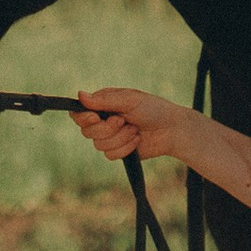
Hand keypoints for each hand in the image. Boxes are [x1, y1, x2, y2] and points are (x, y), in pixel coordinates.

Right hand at [72, 84, 192, 164]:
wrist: (171, 130)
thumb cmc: (153, 109)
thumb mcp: (129, 100)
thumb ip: (104, 100)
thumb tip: (80, 95)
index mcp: (103, 104)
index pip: (79, 113)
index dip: (83, 118)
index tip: (96, 117)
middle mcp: (103, 121)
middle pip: (87, 131)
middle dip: (107, 129)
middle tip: (123, 121)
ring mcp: (110, 137)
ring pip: (99, 145)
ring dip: (120, 138)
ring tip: (135, 130)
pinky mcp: (118, 151)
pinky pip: (110, 155)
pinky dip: (125, 147)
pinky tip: (137, 140)